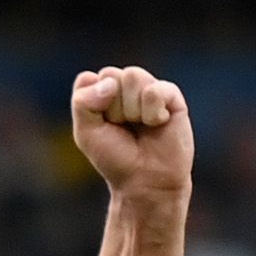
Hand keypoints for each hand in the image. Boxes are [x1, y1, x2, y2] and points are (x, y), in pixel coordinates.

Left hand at [67, 65, 193, 205]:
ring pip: (133, 77)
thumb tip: (109, 83)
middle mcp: (126, 86)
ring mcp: (149, 89)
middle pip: (111, 75)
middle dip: (112, 107)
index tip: (103, 126)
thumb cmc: (114, 157)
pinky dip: (153, 112)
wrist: (144, 181)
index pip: (90, 79)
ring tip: (141, 126)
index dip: (93, 105)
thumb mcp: (85, 132)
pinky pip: (155, 90)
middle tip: (123, 127)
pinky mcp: (172, 96)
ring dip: (132, 109)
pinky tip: (158, 123)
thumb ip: (83, 102)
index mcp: (103, 91)